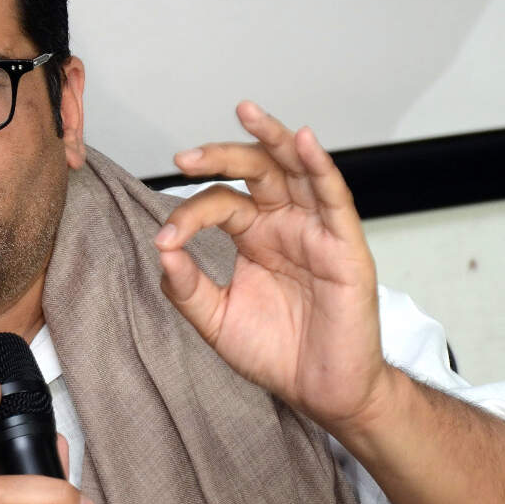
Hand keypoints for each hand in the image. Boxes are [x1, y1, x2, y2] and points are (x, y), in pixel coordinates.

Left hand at [154, 101, 395, 432]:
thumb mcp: (216, 320)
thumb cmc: (275, 352)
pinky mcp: (344, 246)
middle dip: (220, 154)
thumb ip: (187, 286)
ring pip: (295, 169)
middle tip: (183, 157)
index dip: (189, 215)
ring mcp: (315, 230)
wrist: (320, 391)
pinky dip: (319, 166)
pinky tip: (303, 141)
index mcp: (254, 236)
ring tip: (247, 112)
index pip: (219, 203)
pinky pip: (334, 197)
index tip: (166, 239)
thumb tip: (160, 247)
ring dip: (272, 138)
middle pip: (255, 170)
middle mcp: (284, 224)